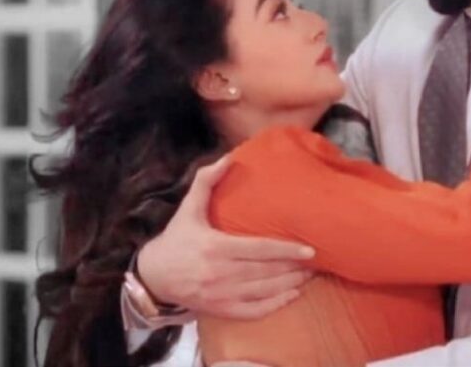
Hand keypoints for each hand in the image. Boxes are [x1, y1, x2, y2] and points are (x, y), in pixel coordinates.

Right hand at [137, 156, 316, 318]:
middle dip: (294, 268)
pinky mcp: (220, 310)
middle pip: (265, 272)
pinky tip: (291, 296)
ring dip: (290, 285)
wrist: (153, 277)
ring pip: (263, 292)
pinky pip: (252, 312)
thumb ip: (206, 182)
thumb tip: (228, 158)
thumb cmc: (176, 240)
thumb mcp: (188, 209)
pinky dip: (274, 305)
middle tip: (317, 262)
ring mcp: (220, 295)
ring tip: (310, 276)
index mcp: (215, 247)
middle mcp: (219, 274)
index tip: (309, 249)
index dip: (286, 250)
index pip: (258, 250)